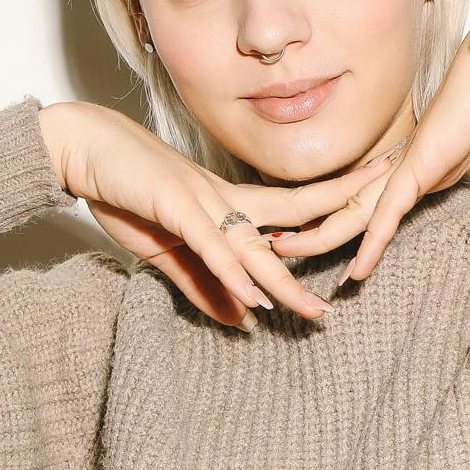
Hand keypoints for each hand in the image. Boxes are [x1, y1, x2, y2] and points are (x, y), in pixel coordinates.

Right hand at [37, 99, 396, 330]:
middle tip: (390, 214)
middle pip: (297, 214)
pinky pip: (212, 248)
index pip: (294, 208)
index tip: (373, 206)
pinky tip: (255, 299)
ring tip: (316, 313)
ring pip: (256, 246)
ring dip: (286, 283)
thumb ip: (204, 285)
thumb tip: (243, 319)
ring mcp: (202, 200)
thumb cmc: (122, 190)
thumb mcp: (165, 250)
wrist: (79, 150)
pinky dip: (234, 275)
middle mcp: (225, 197)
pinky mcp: (175, 209)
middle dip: (344, 214)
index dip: (335, 205)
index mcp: (228, 201)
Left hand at [265, 30, 469, 281]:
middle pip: (351, 206)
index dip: (356, 229)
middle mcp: (408, 166)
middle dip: (315, 230)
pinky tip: (356, 269)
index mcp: (427, 166)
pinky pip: (389, 210)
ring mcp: (411, 165)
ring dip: (321, 236)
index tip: (335, 251)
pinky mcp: (422, 165)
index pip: (380, 205)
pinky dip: (373, 242)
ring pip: (355, 210)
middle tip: (279, 248)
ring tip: (284, 254)